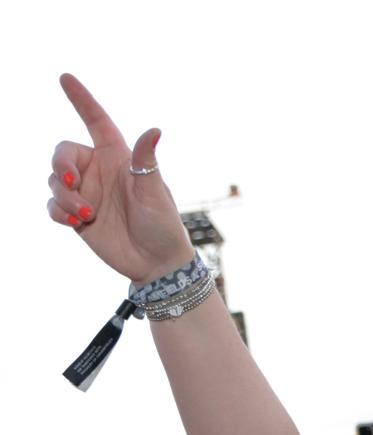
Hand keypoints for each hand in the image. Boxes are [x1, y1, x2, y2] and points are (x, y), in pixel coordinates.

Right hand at [48, 74, 193, 285]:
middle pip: (62, 152)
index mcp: (119, 159)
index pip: (96, 122)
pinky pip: (53, 206)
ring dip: (64, 196)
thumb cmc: (163, 225)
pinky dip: (59, 212)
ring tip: (87, 214)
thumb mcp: (154, 192)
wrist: (157, 263)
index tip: (65, 77)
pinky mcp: (76, 215)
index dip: (82, 100)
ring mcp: (86, 193)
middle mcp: (99, 172)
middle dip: (60, 164)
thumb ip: (145, 162)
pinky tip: (76, 223)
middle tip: (72, 182)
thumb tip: (154, 130)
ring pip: (54, 180)